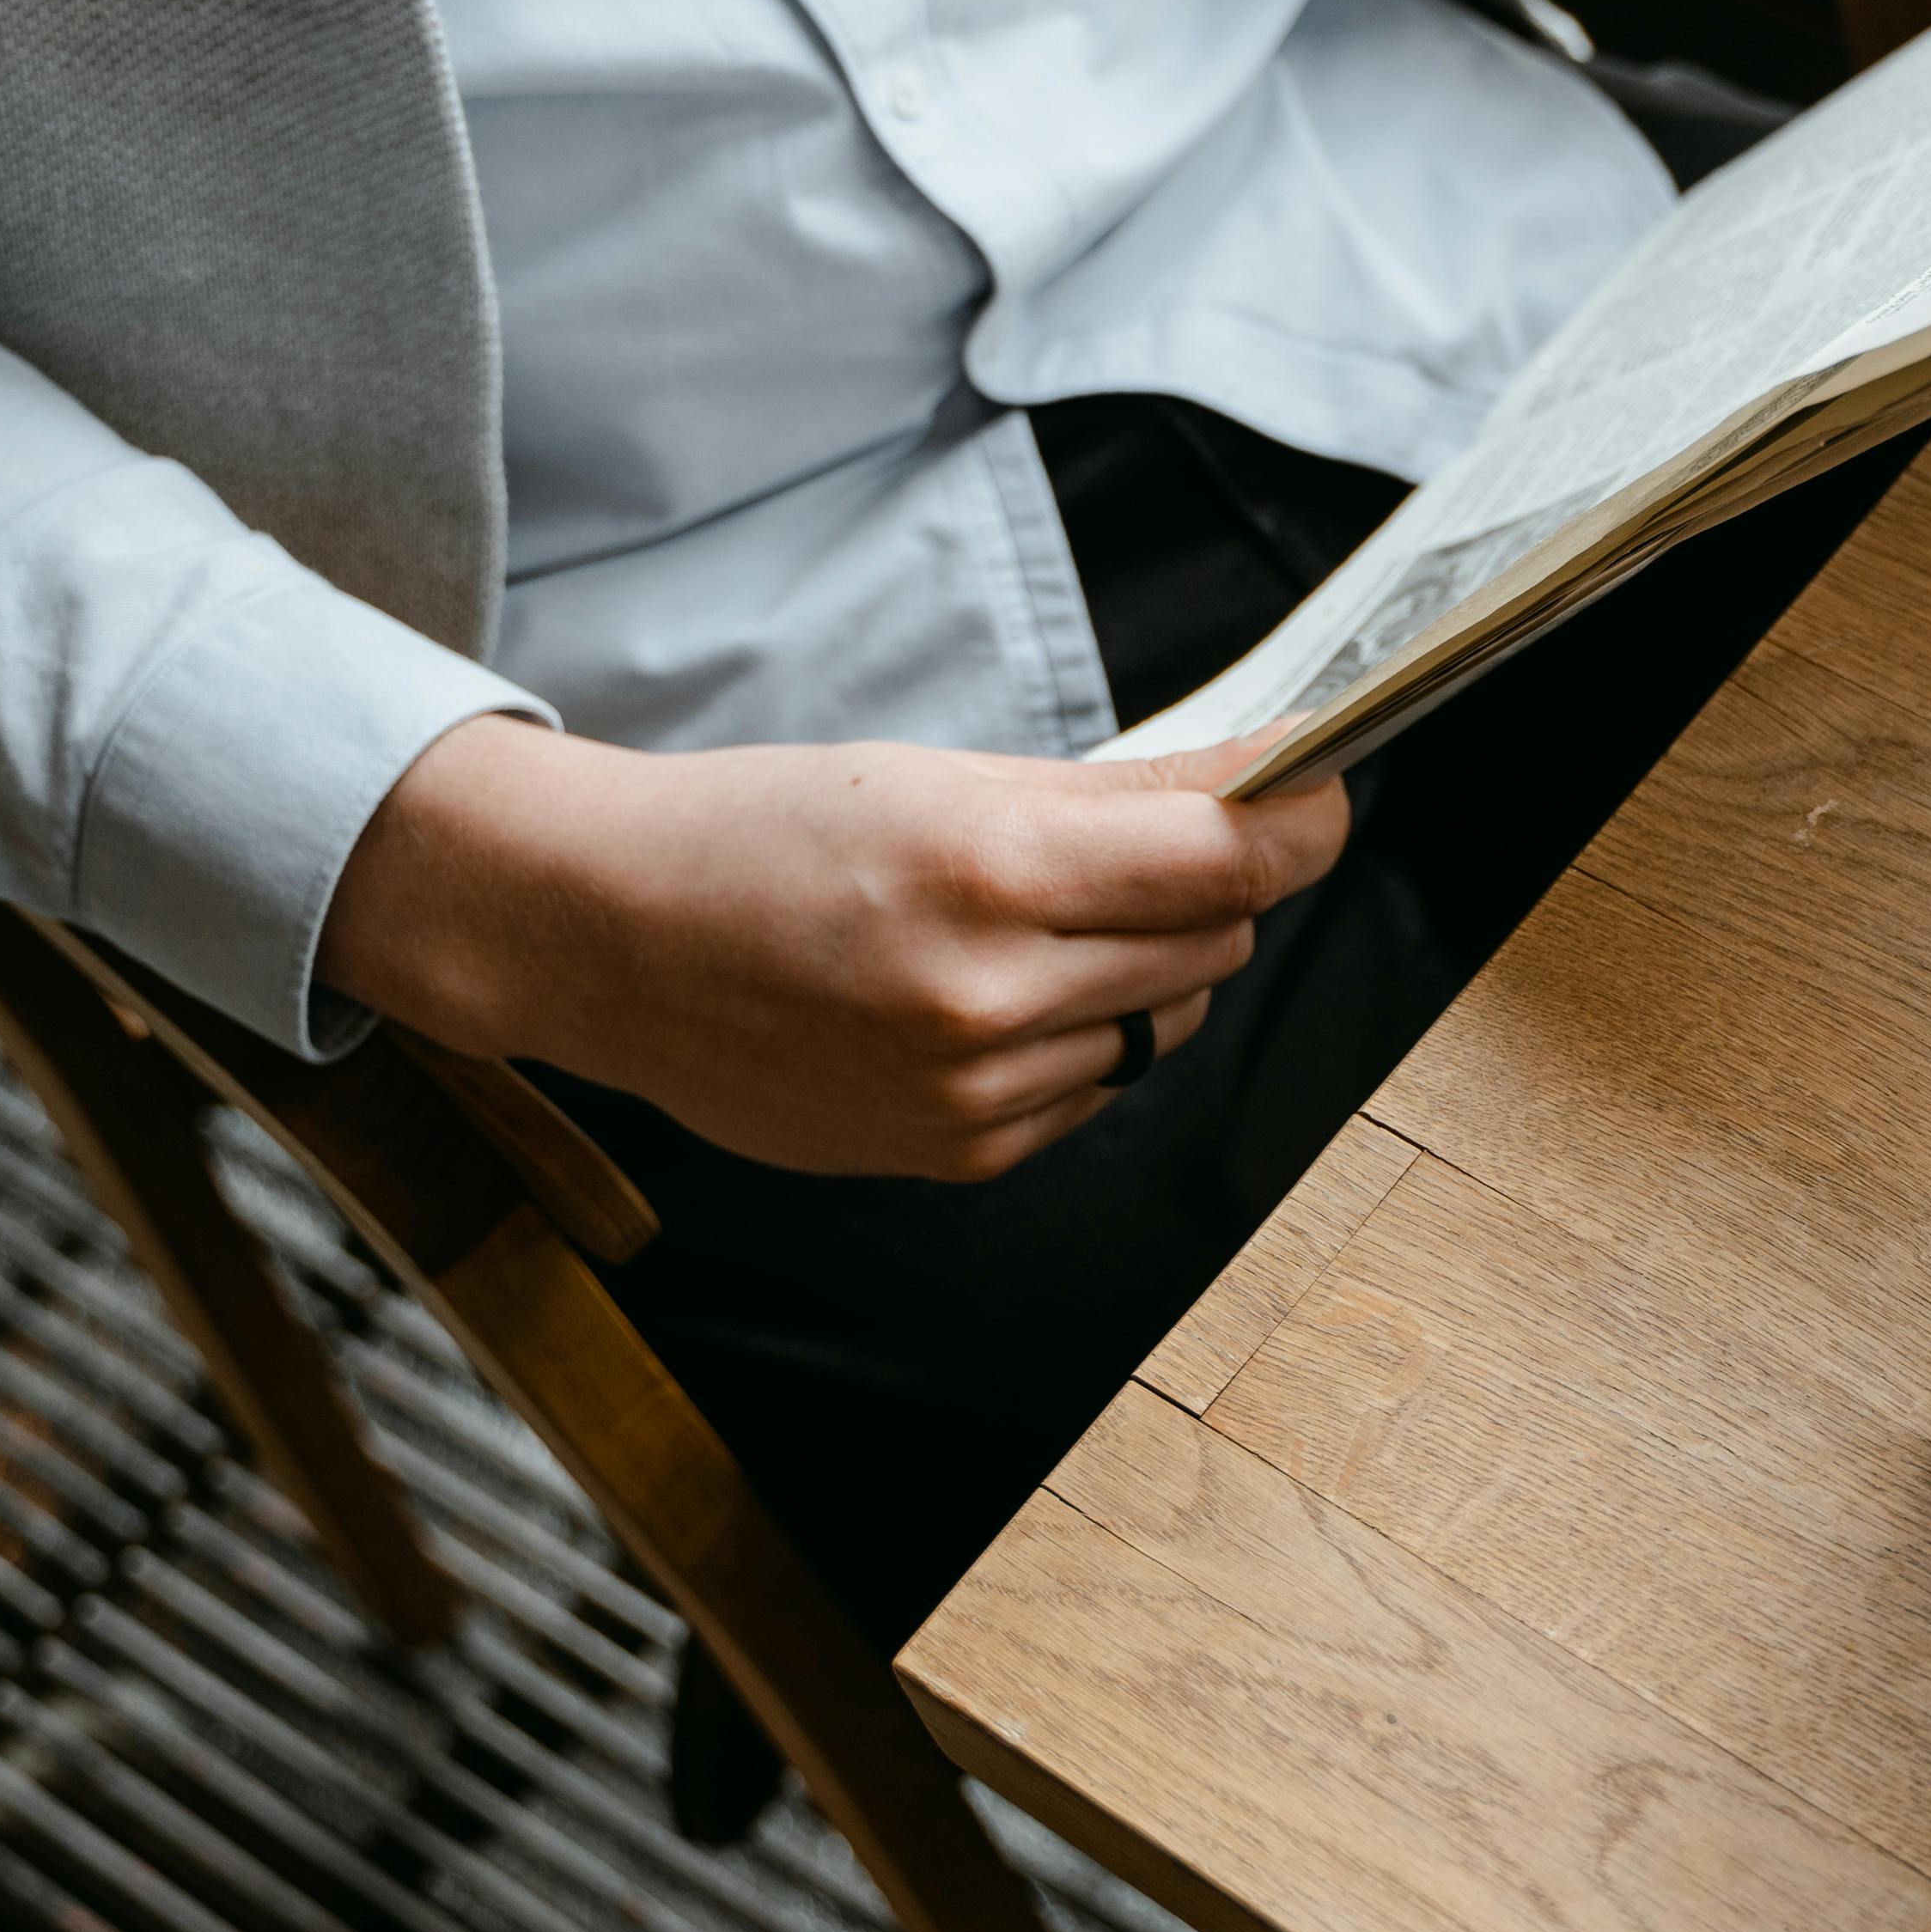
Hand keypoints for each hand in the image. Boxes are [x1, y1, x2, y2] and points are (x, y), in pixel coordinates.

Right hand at [318, 714, 1352, 1179]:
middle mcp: (987, 993)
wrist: (604, 939)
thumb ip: (1119, 797)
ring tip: (1024, 928)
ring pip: (1165, 1021)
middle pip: (1212, 939)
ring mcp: (971, 1090)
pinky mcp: (956, 1154)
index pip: (1226, 856)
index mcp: (985, 868)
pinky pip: (1094, 1092)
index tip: (1326, 789)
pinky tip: (983, 1002)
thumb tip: (1270, 782)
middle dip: (1204, 887)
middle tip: (1134, 847)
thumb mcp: (939, 777)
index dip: (1303, 820)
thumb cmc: (764, 834)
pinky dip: (1076, 1043)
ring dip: (1137, 970)